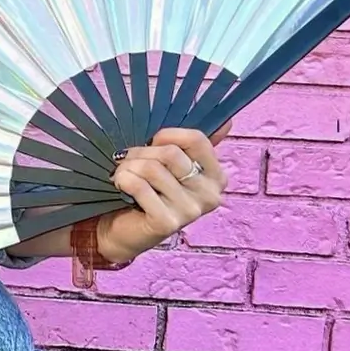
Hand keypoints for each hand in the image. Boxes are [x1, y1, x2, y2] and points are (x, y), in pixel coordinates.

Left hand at [96, 123, 231, 265]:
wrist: (124, 230)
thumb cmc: (148, 191)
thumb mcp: (170, 164)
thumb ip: (194, 144)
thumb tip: (228, 120)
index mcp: (216, 176)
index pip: (196, 139)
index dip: (167, 136)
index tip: (152, 144)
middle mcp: (210, 195)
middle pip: (170, 153)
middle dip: (141, 153)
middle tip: (129, 162)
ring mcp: (190, 211)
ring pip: (151, 168)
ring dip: (127, 168)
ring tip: (124, 176)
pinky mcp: (167, 223)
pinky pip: (139, 185)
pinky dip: (123, 181)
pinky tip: (121, 187)